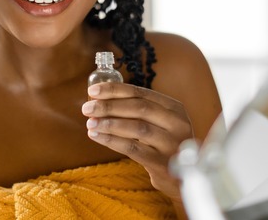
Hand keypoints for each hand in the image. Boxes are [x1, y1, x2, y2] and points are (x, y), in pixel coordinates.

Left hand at [81, 82, 193, 199]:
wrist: (180, 178)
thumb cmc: (161, 144)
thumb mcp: (158, 123)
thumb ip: (136, 110)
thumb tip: (99, 98)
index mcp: (174, 108)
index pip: (141, 93)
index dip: (115, 90)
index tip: (93, 91)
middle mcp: (177, 123)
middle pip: (139, 108)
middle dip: (109, 106)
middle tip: (87, 108)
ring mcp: (172, 144)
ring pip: (137, 128)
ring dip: (109, 124)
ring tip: (90, 123)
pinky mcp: (163, 163)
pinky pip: (133, 149)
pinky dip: (112, 141)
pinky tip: (97, 136)